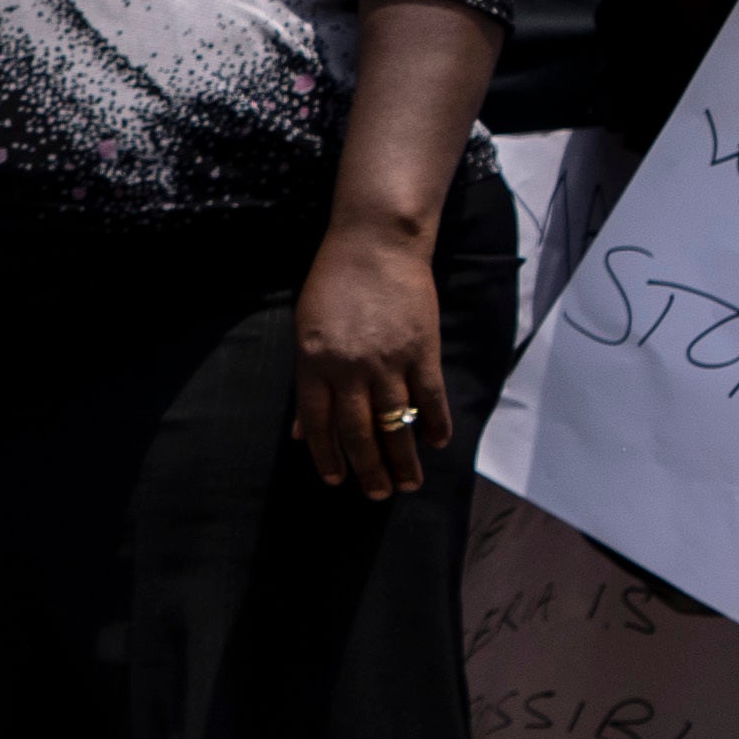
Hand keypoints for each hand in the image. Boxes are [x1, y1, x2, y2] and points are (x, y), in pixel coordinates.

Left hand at [292, 215, 449, 497]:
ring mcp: (388, 360)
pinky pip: (430, 397)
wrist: (376, 244)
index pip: (318, 423)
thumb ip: (307, 382)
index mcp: (314, 364)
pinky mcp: (421, 349)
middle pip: (358, 432)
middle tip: (378, 494)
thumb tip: (303, 432)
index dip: (326, 455)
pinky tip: (435, 443)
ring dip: (402, 459)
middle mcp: (350, 368)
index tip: (335, 479)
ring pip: (395, 423)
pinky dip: (435, 423)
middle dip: (368, 469)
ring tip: (408, 484)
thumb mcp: (306, 331)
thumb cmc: (333, 284)